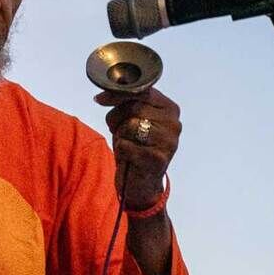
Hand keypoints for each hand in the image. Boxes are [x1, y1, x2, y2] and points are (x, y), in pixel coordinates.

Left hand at [97, 87, 180, 207]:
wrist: (142, 182)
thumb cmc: (135, 146)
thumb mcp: (132, 119)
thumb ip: (126, 102)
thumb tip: (102, 95)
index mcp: (170, 109)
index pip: (143, 91)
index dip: (118, 94)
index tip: (100, 100)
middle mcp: (174, 123)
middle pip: (135, 107)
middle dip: (118, 118)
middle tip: (118, 131)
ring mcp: (169, 142)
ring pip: (130, 125)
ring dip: (120, 135)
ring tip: (126, 144)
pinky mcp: (159, 160)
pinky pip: (126, 145)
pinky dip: (121, 150)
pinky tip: (128, 157)